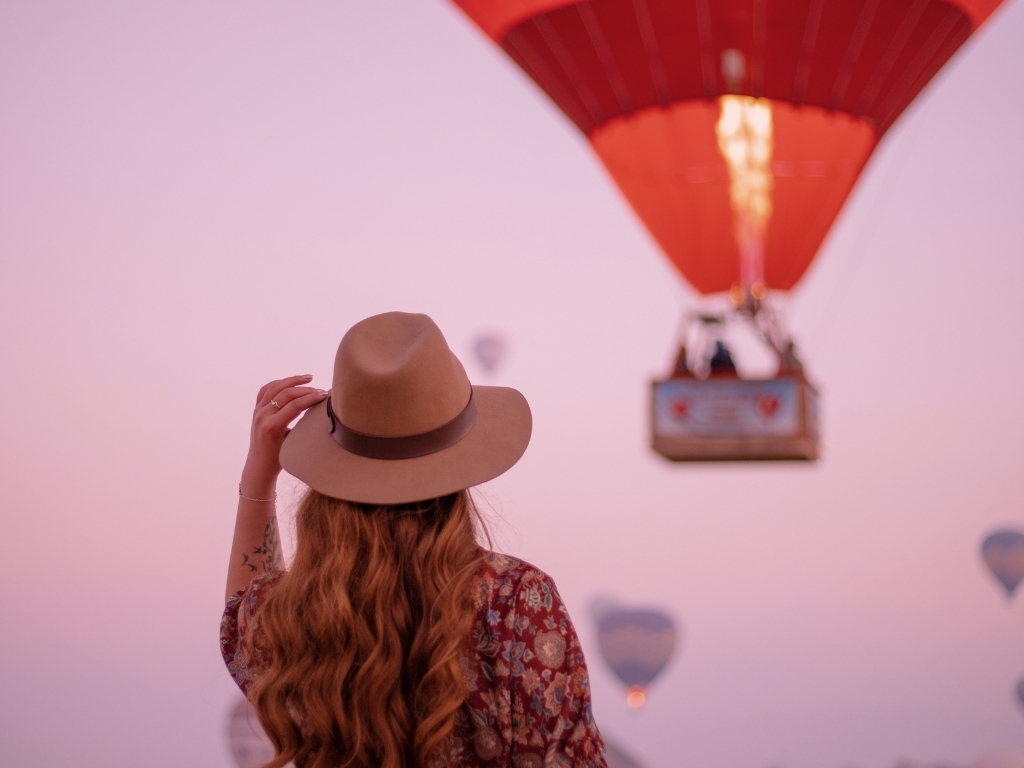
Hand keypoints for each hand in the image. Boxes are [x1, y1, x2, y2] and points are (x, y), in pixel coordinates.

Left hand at [240, 374, 327, 495]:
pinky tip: (290, 382)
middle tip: (320, 390)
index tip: (324, 395)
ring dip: (292, 381)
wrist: (259, 467)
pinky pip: (266, 390)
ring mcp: (257, 412)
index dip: (311, 398)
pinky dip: (278, 383)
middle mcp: (262, 416)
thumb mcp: (292, 443)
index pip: (295, 405)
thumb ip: (302, 427)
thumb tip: (319, 412)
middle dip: (306, 389)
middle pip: (286, 394)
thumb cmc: (278, 460)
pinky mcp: (256, 410)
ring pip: (275, 388)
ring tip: (308, 378)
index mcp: (272, 426)